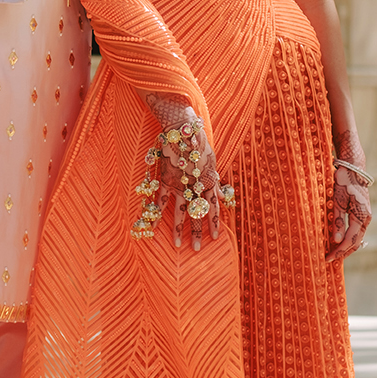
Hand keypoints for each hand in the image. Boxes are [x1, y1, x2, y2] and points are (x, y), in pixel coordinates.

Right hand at [143, 99, 227, 252]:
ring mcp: (180, 184)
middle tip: (197, 249)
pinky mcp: (166, 179)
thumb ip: (214, 179)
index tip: (216, 237)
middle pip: (198, 214)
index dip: (214, 222)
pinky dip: (157, 214)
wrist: (182, 128)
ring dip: (180, 230)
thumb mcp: (211, 160)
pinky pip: (161, 200)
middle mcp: (195, 186)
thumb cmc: (198, 141)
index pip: (213, 207)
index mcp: (208, 181)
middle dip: (198, 232)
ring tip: (179, 245)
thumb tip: (222, 191)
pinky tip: (154, 227)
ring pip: (181, 212)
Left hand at [327, 133, 370, 260]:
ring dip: (346, 247)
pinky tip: (339, 241)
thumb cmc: (344, 182)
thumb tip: (336, 240)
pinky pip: (356, 230)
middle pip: (355, 242)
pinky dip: (348, 238)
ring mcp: (365, 216)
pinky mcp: (362, 213)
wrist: (352, 168)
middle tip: (328, 259)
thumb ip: (337, 221)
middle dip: (343, 252)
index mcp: (361, 217)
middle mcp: (366, 218)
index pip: (350, 241)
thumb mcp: (337, 201)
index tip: (327, 258)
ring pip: (357, 237)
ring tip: (333, 254)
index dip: (339, 251)